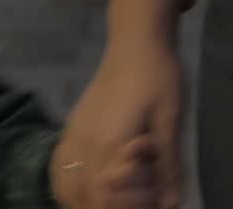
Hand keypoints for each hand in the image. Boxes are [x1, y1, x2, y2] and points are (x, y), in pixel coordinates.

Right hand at [51, 0, 184, 207]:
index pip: (106, 198)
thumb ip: (168, 166)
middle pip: (82, 196)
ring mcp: (74, 133)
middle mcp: (85, 142)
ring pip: (65, 185)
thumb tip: (171, 203)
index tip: (153, 200)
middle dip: (106, 206)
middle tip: (139, 199)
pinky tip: (89, 187)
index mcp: (110, 144)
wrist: (135, 42)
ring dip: (84, 201)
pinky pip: (61, 166)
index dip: (128, 206)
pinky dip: (70, 186)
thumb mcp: (171, 121)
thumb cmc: (158, 77)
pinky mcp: (73, 126)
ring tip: (110, 198)